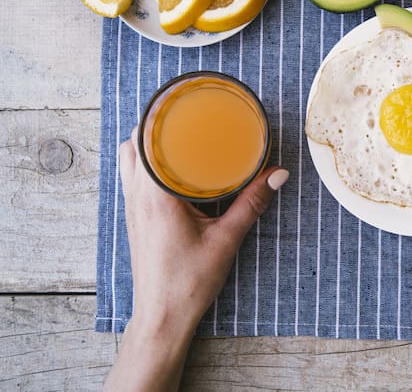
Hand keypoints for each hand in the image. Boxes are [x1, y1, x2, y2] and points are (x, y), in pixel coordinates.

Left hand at [103, 128, 288, 391]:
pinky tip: (172, 167)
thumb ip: (252, 203)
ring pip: (128, 160)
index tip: (180, 100)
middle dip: (154, 123)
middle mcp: (137, 197)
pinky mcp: (136, 218)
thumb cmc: (188, 282)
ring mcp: (132, 208)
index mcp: (155, 196)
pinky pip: (133, 177)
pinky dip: (146, 162)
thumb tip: (278, 174)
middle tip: (185, 114)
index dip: (158, 115)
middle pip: (133, 143)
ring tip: (178, 135)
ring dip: (147, 143)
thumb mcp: (226, 239)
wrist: (163, 316)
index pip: (145, 141)